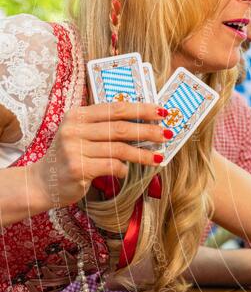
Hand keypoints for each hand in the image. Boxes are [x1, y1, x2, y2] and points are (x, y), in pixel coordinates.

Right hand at [32, 102, 168, 206]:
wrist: (41, 182)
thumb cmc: (70, 156)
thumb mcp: (82, 134)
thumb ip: (106, 126)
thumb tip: (144, 122)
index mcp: (78, 115)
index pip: (116, 108)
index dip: (142, 109)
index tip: (162, 112)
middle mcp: (74, 129)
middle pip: (121, 128)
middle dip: (148, 131)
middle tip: (167, 134)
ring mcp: (74, 149)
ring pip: (119, 149)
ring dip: (143, 154)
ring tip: (158, 157)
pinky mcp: (78, 168)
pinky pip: (112, 166)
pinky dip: (124, 169)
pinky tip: (126, 171)